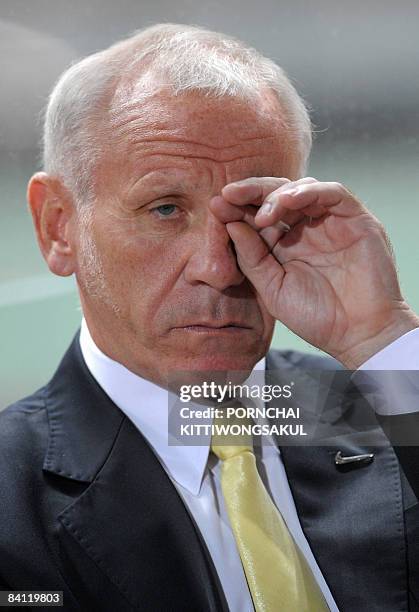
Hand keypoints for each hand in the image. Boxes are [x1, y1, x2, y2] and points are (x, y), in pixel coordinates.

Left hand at [210, 177, 418, 367]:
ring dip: (278, 194)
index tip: (216, 206)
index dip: (238, 208)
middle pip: (277, 195)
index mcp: (284, 244)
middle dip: (252, 192)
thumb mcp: (273, 288)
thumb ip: (251, 257)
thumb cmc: (317, 317)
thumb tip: (230, 224)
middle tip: (229, 194)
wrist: (358, 335)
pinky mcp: (356, 219)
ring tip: (262, 215)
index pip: (258, 216)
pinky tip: (289, 202)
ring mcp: (331, 222)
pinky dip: (309, 192)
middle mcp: (307, 229)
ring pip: (302, 189)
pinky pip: (333, 193)